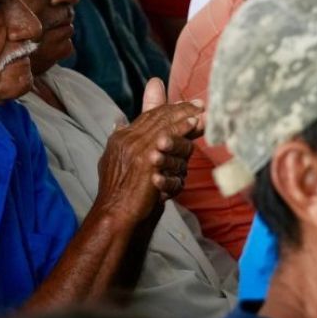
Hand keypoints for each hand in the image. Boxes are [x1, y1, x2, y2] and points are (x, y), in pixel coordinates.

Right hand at [95, 79, 202, 223]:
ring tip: (201, 111)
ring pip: (164, 124)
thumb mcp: (115, 161)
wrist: (115, 213)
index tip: (184, 105)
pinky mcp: (147, 159)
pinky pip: (167, 137)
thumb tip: (118, 123)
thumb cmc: (119, 194)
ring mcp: (136, 148)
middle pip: (156, 116)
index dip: (166, 109)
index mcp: (120, 139)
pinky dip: (181, 128)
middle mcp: (127, 139)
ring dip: (184, 115)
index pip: (146, 117)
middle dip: (179, 108)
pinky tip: (194, 124)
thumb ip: (120, 141)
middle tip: (199, 104)